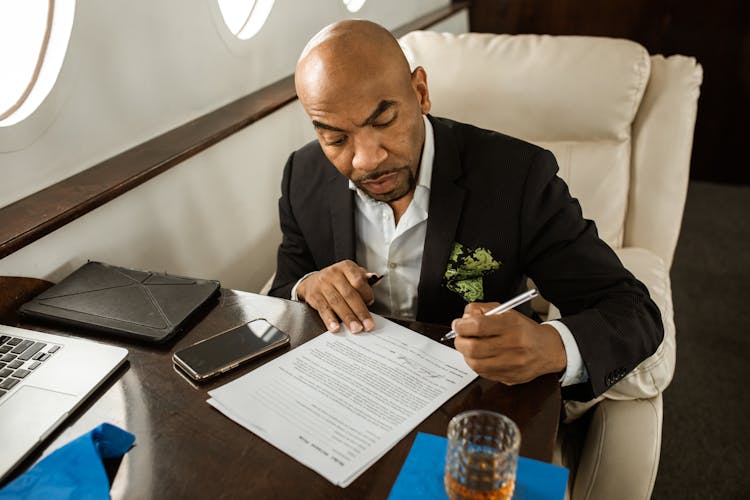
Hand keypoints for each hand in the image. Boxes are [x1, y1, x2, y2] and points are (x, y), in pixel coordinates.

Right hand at [296, 260, 375, 332]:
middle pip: (349, 294)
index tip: (371, 303)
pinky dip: (330, 319)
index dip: (366, 293)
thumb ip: (364, 279)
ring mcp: (323, 285)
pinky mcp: (314, 296)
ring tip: (355, 328)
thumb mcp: (350, 274)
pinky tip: (335, 327)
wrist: (312, 281)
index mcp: (346, 267)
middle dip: (360, 311)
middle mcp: (334, 274)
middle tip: (367, 324)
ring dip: (348, 318)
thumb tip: (376, 279)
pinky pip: (323, 309)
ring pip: (337, 303)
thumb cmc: (336, 279)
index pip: (358, 281)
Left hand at [451, 302, 566, 384]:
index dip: (461, 325)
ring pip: (475, 363)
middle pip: (473, 347)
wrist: (548, 349)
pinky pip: (483, 374)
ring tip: (471, 346)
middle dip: (460, 341)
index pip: (478, 326)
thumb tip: (463, 319)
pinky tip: (481, 357)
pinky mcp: (510, 378)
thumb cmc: (524, 329)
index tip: (458, 324)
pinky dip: (476, 364)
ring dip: (466, 354)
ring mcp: (512, 364)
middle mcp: (513, 346)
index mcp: (512, 325)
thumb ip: (481, 310)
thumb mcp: (505, 311)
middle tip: (461, 336)